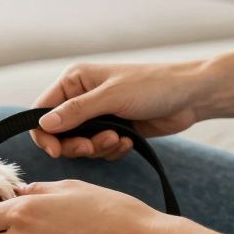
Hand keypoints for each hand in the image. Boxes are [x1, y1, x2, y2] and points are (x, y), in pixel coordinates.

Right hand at [32, 61, 212, 159]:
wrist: (191, 96)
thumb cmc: (153, 86)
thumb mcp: (111, 97)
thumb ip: (76, 112)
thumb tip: (43, 124)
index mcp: (74, 81)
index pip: (42, 110)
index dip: (45, 133)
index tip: (57, 151)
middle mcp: (80, 98)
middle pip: (58, 132)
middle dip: (76, 144)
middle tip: (93, 147)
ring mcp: (97, 115)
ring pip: (79, 144)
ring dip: (97, 148)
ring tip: (118, 139)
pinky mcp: (112, 130)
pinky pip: (98, 150)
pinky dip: (110, 150)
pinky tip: (128, 142)